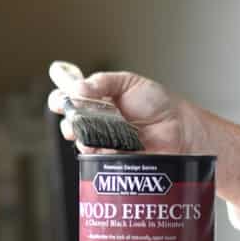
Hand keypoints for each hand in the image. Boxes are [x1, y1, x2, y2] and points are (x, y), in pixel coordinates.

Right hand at [47, 70, 201, 154]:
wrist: (179, 127)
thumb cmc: (158, 103)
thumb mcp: (129, 82)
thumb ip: (103, 82)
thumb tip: (78, 87)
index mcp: (97, 100)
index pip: (68, 99)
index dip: (59, 99)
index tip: (60, 100)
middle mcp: (97, 121)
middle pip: (69, 122)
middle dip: (68, 120)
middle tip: (75, 116)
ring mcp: (104, 141)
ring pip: (80, 141)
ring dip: (80, 137)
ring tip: (91, 131)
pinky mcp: (112, 158)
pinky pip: (97, 158)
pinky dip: (97, 151)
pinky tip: (106, 144)